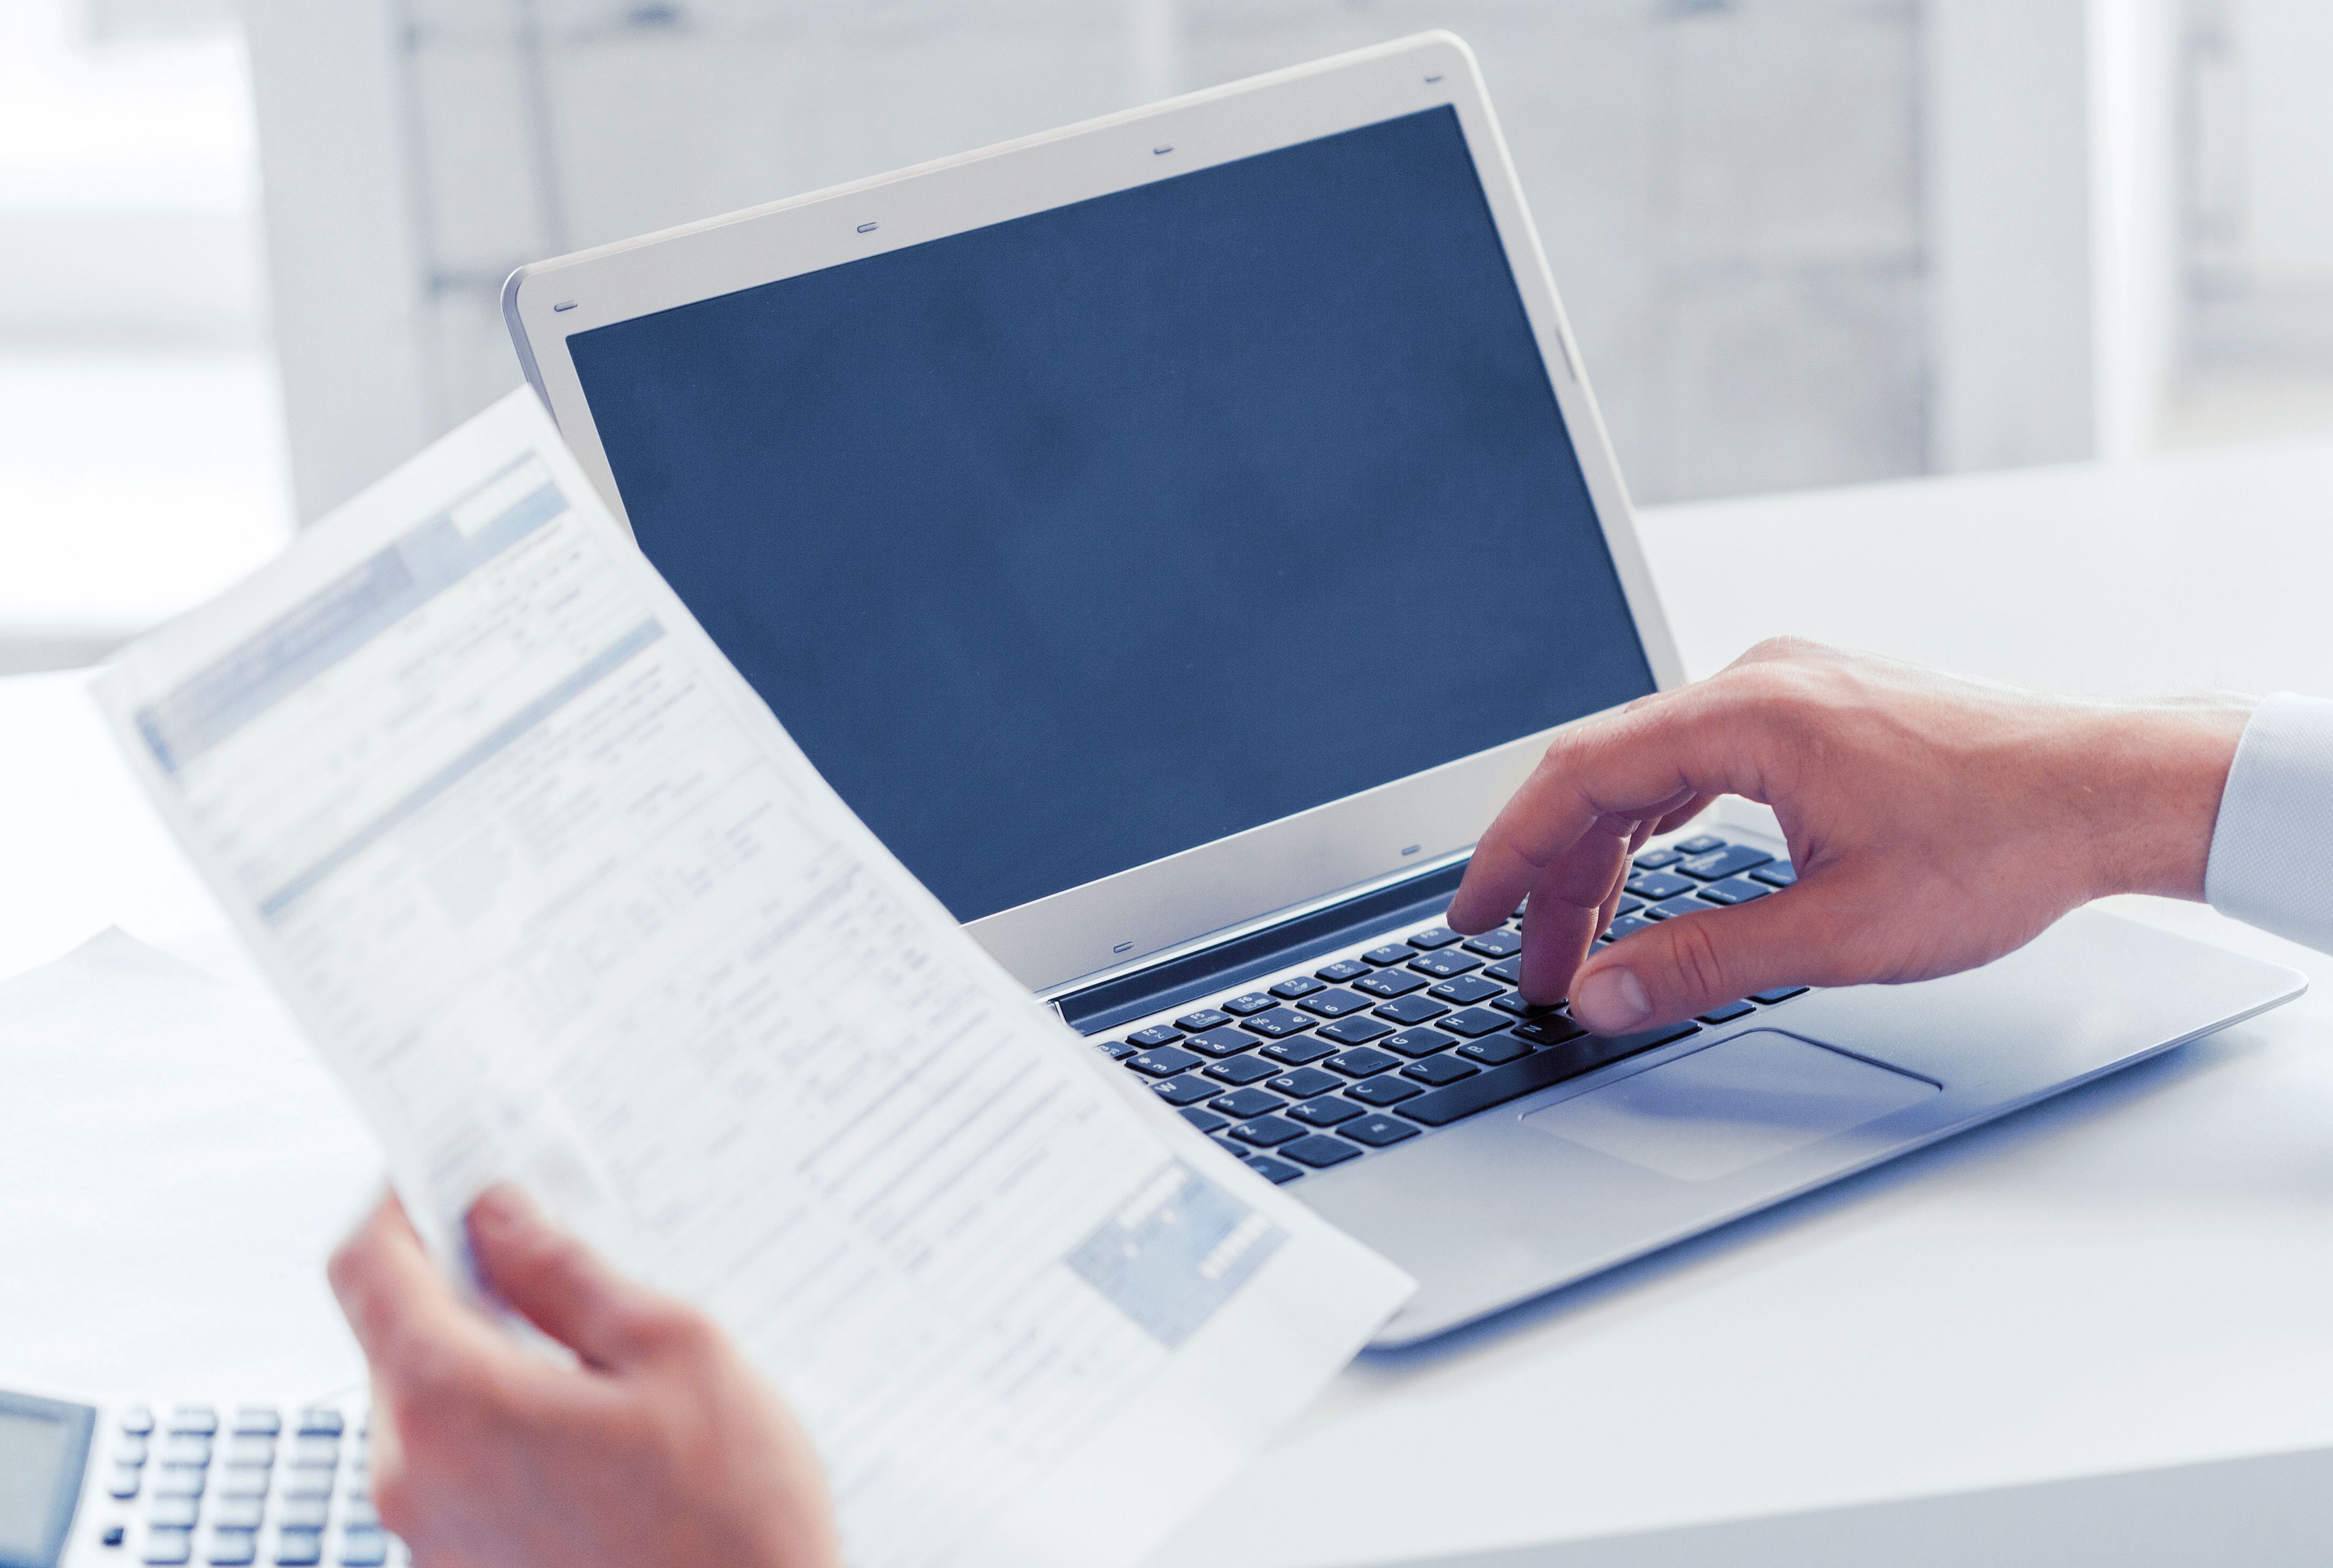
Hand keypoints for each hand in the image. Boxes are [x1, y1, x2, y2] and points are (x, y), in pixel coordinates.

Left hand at [327, 1186, 840, 1567]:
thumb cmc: (732, 1527)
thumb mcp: (676, 1355)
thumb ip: (568, 1276)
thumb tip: (499, 1217)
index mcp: (450, 1406)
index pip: (365, 1268)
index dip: (397, 1201)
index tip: (443, 1168)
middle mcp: (410, 1479)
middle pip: (391, 1336)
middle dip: (457, 1278)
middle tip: (545, 1245)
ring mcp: (431, 1539)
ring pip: (425, 1406)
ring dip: (487, 1355)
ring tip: (593, 1347)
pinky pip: (455, 1470)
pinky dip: (503, 1424)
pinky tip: (595, 1426)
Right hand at [1447, 639, 2251, 1033]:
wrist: (2113, 790)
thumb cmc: (2003, 842)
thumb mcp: (1839, 931)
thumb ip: (1703, 962)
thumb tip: (1604, 993)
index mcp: (1748, 714)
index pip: (1578, 776)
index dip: (1510, 854)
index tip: (1472, 915)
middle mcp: (1758, 681)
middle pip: (1605, 773)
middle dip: (1557, 876)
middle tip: (1532, 964)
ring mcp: (1789, 687)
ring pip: (1650, 768)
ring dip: (1608, 854)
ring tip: (1584, 938)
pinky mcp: (1816, 709)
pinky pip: (1700, 759)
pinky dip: (1660, 823)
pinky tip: (1649, 871)